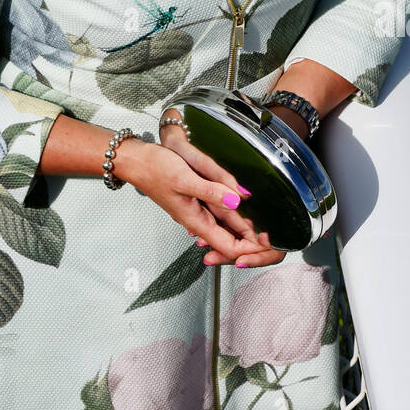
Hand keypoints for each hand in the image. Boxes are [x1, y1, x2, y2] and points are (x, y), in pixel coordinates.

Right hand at [112, 136, 264, 264]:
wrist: (136, 161)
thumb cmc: (155, 169)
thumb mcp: (185, 178)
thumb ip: (211, 190)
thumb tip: (237, 199)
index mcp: (196, 220)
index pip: (229, 247)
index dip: (250, 248)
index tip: (267, 239)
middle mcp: (198, 220)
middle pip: (230, 241)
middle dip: (252, 243)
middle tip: (273, 236)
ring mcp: (197, 211)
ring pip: (226, 227)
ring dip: (244, 230)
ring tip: (264, 225)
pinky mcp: (196, 201)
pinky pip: (218, 214)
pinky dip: (233, 216)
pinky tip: (242, 208)